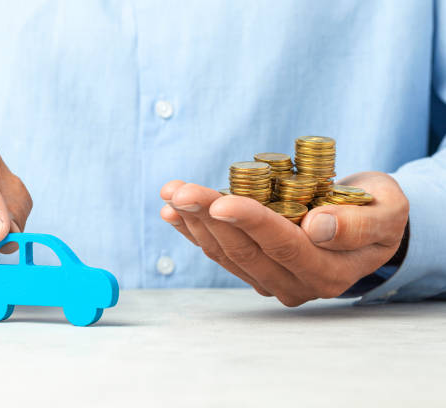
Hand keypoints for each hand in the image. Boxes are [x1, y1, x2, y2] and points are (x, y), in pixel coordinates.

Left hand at [160, 172, 408, 305]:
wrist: (369, 224)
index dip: (251, 223)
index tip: (221, 203)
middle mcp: (296, 283)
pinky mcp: (256, 270)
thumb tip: (316, 227)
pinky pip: (221, 253)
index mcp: (329, 271)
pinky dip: (195, 230)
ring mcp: (272, 280)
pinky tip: (173, 212)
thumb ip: (357, 225)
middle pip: (245, 251)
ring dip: (195, 222)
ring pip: (226, 253)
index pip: (284, 246)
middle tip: (181, 190)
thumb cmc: (381, 212)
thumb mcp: (386, 213)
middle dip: (209, 218)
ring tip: (172, 193)